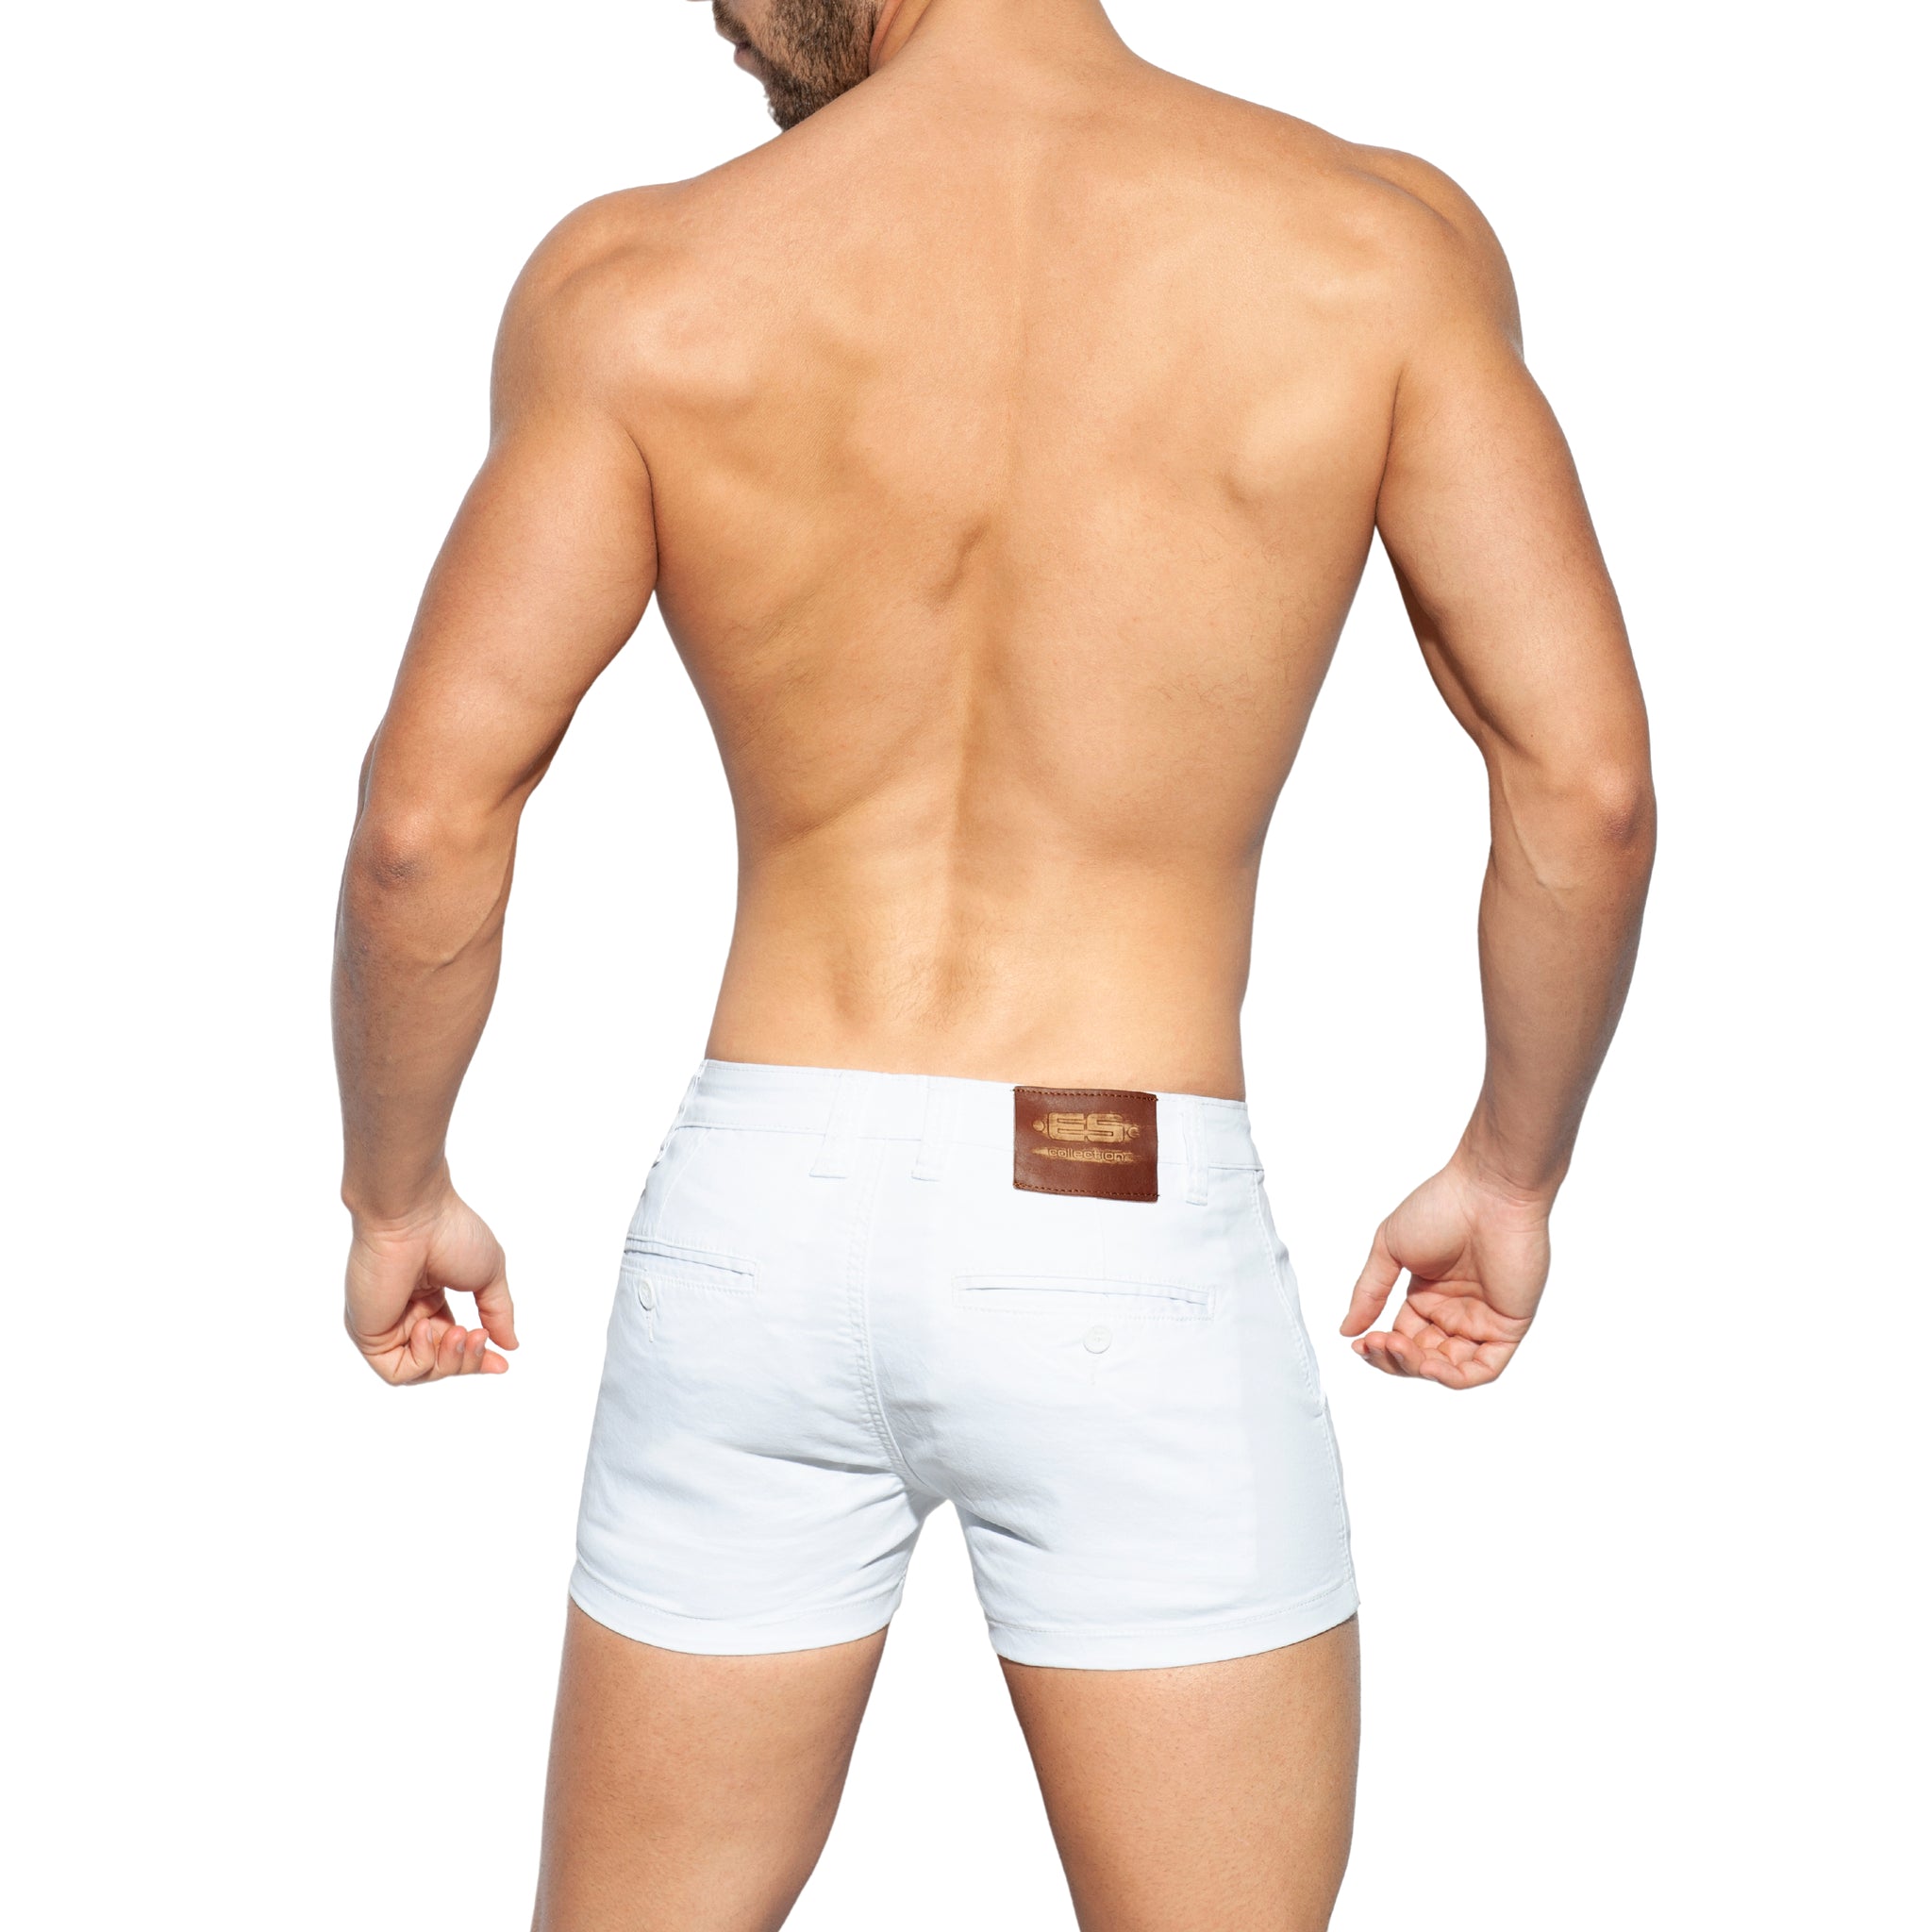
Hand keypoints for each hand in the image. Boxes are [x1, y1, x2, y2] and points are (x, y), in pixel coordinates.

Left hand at [344, 1186, 517, 1383]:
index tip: (502, 1363)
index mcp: (429, 1296)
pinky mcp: (368, 1334)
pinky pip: (397, 1371)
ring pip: (420, 1371)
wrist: (413, 1216)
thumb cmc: (450, 1232)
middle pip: (439, 1362)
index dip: (477, 1356)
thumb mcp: (489, 1275)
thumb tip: (511, 1345)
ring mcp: (386, 1324)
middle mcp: (405, 1312)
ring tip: (460, 1333)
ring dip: (449, 1362)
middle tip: (481, 1337)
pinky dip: (422, 1361)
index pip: (453, 1340)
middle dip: (467, 1360)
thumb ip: (498, 1313)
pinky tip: (428, 1329)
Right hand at [1340, 1156, 1549, 1387]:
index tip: (1359, 1343)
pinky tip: (1430, 1364)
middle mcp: (1455, 1312)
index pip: (1402, 1338)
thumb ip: (1369, 1292)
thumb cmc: (1441, 1207)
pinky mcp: (1508, 1326)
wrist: (1488, 1191)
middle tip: (1377, 1342)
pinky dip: (1455, 1376)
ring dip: (1418, 1367)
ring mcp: (1482, 1320)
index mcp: (1428, 1295)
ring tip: (1398, 1346)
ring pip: (1449, 1368)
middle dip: (1394, 1359)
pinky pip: (1484, 1368)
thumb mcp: (1390, 1249)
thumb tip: (1346, 1330)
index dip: (1379, 1348)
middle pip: (1421, 1357)